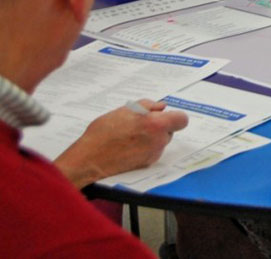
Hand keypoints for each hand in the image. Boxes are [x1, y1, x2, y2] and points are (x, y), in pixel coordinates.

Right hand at [53, 99, 188, 187]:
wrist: (88, 159)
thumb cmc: (103, 133)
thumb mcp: (125, 110)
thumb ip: (147, 105)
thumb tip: (161, 106)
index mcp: (155, 124)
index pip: (182, 119)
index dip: (174, 116)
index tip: (164, 115)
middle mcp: (159, 141)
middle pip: (170, 131)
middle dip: (160, 126)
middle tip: (140, 124)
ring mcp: (153, 154)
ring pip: (160, 141)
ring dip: (152, 137)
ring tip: (130, 135)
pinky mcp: (146, 164)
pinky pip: (152, 152)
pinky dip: (145, 148)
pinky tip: (128, 146)